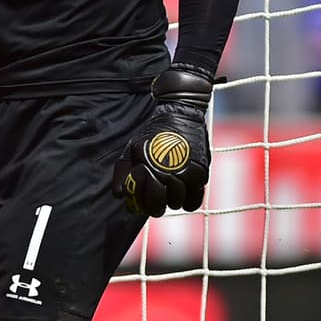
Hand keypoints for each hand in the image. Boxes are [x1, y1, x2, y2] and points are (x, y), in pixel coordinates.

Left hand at [111, 63, 213, 216]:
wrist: (180, 114)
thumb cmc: (152, 133)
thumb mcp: (132, 148)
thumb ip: (123, 171)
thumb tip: (118, 195)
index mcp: (150, 167)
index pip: (145, 201)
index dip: (140, 202)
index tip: (139, 196)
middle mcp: (169, 173)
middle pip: (161, 205)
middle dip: (154, 203)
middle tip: (153, 197)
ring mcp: (187, 174)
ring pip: (178, 203)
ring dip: (171, 200)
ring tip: (166, 188)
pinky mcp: (202, 173)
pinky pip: (196, 200)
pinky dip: (188, 201)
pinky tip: (181, 193)